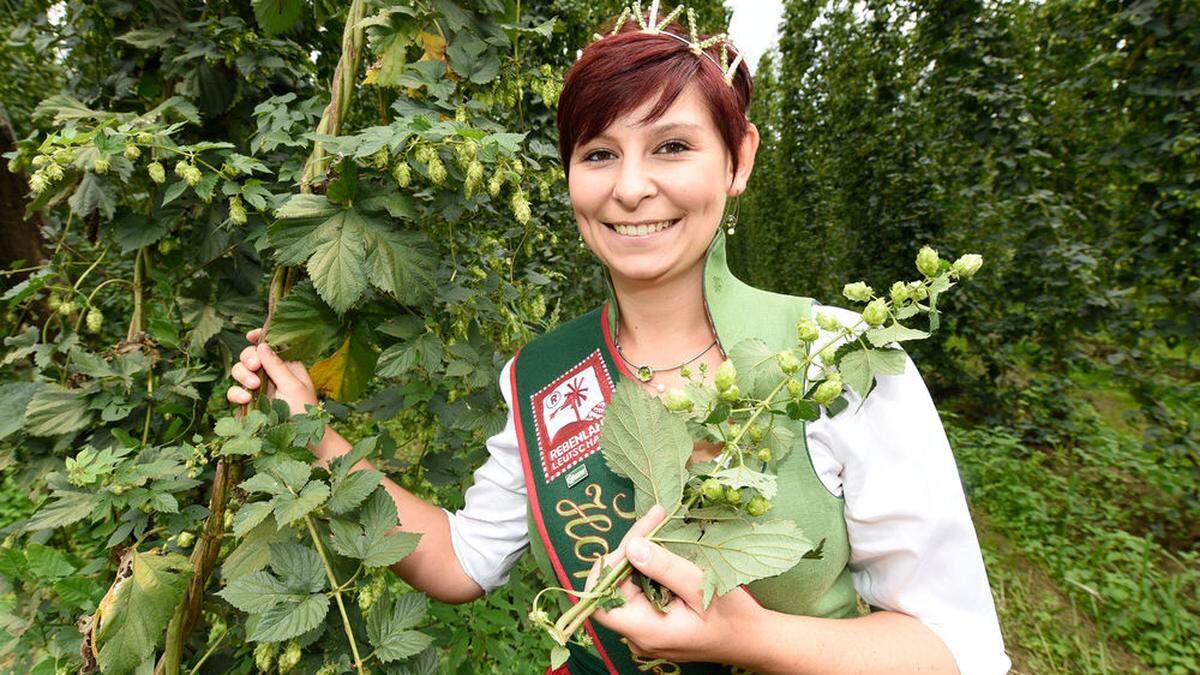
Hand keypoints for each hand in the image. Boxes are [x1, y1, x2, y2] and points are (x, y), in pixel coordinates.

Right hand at [226, 328, 317, 414]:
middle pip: (250, 356)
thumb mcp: (294, 386)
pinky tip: (246, 399)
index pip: (271, 346)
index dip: (259, 338)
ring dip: (242, 375)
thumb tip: (262, 345)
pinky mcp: (248, 404)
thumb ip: (277, 366)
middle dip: (248, 358)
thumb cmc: (304, 412)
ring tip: (254, 386)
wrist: (300, 441)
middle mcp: (270, 374)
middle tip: (255, 366)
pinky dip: (236, 393)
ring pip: (239, 372)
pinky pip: (235, 393)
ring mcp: (258, 389)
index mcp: (286, 366)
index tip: (250, 336)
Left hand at [585, 506, 765, 666]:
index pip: (601, 603)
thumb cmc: (732, 617)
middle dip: (630, 550)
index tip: (634, 540)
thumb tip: (631, 546)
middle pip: (615, 587)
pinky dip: (649, 567)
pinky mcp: (652, 622)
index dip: (607, 570)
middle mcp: (638, 635)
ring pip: (628, 585)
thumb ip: (665, 567)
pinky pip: (640, 591)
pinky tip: (662, 546)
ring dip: (641, 555)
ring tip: (658, 523)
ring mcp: (644, 630)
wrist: (751, 639)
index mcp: (646, 631)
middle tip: (655, 517)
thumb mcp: (702, 586)